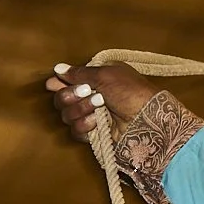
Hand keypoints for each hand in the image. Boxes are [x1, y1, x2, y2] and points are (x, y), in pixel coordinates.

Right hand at [44, 62, 159, 140]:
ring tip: (100, 106)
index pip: (63, 81)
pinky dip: (84, 125)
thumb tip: (57, 69)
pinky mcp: (94, 134)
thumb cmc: (130, 91)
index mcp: (93, 80)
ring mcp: (91, 116)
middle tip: (87, 92)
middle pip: (60, 99)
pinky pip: (75, 131)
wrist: (147, 119)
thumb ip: (79, 73)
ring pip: (66, 115)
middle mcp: (89, 97)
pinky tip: (98, 122)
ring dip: (80, 109)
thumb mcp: (105, 74)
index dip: (58, 83)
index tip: (58, 83)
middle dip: (70, 95)